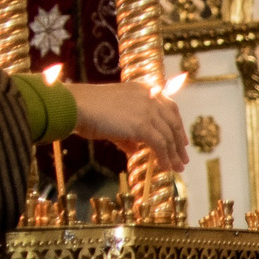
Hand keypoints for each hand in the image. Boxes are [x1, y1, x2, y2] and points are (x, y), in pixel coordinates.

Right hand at [71, 82, 189, 170]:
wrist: (75, 106)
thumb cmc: (86, 110)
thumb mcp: (112, 118)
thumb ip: (127, 133)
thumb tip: (134, 149)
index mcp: (143, 90)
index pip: (169, 107)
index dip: (177, 124)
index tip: (181, 139)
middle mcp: (149, 97)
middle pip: (173, 122)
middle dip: (179, 142)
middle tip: (183, 157)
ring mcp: (147, 110)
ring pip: (169, 136)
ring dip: (174, 154)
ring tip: (177, 168)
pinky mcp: (143, 125)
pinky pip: (160, 145)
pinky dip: (165, 158)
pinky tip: (164, 167)